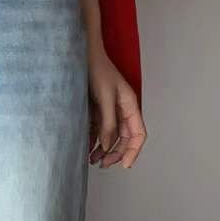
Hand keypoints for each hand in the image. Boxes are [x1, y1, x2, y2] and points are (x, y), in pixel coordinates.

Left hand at [87, 48, 146, 169]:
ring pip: (110, 137)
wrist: (81, 55)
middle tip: (103, 164)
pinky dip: (93, 141)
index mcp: (130, 105)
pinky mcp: (95, 111)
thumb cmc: (97, 70)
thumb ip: (107, 122)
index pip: (138, 134)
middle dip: (116, 153)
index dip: (133, 150)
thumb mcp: (104, 97)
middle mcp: (121, 110)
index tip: (125, 164)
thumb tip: (108, 146)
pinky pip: (97, 130)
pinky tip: (86, 149)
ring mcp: (108, 111)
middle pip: (124, 139)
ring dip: (104, 150)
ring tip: (93, 160)